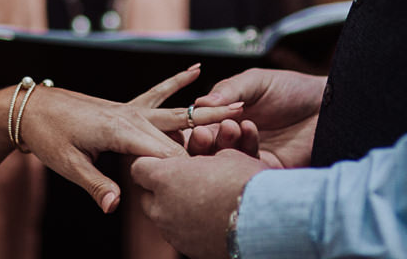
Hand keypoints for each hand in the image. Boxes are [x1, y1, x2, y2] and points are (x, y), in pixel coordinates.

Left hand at [18, 65, 242, 213]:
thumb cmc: (49, 137)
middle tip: (245, 130)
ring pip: (175, 111)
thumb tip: (113, 207)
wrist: (32, 108)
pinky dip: (177, 82)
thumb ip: (95, 184)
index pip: (164, 151)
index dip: (189, 163)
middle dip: (211, 132)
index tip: (217, 170)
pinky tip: (196, 71)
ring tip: (238, 103)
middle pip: (178, 130)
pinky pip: (157, 93)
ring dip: (206, 109)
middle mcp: (131, 116)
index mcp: (120, 130)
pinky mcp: (126, 107)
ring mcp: (130, 109)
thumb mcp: (69, 164)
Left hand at [132, 149, 265, 258]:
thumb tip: (202, 164)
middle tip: (184, 181)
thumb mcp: (226, 156)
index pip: (140, 168)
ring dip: (176, 208)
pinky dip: (190, 227)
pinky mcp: (190, 250)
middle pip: (147, 196)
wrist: (267, 219)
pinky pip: (181, 236)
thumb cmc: (245, 179)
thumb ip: (203, 159)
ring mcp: (174, 233)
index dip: (154, 162)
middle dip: (161, 189)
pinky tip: (211, 219)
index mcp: (164, 178)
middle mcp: (162, 207)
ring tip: (202, 201)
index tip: (168, 161)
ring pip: (163, 218)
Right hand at [189, 68, 324, 167]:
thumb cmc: (291, 89)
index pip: (196, 129)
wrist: (327, 104)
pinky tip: (251, 130)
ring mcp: (248, 157)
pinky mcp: (267, 170)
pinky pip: (246, 169)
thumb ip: (229, 90)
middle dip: (200, 143)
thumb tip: (200, 102)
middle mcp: (232, 141)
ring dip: (223, 145)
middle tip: (203, 132)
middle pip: (204, 152)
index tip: (190, 123)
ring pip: (222, 163)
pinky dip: (244, 150)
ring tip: (233, 126)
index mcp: (222, 119)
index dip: (189, 129)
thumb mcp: (255, 82)